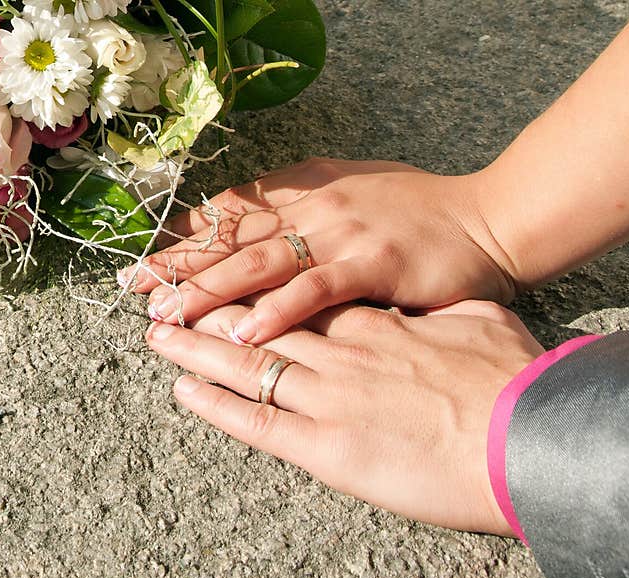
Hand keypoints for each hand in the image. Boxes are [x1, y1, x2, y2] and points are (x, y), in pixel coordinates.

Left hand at [121, 158, 516, 345]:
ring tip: (169, 317)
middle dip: (182, 267)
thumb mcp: (356, 199)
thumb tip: (259, 227)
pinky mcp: (373, 263)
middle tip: (138, 294)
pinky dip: (279, 310)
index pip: (232, 213)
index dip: (186, 238)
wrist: (490, 219)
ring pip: (261, 262)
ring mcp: (342, 234)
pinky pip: (316, 289)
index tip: (148, 263)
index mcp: (308, 193)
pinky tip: (245, 333)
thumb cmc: (424, 216)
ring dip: (211, 290)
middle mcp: (315, 209)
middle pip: (234, 238)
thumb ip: (308, 211)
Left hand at [144, 298, 544, 535]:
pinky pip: (258, 415)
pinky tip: (184, 390)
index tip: (214, 264)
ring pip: (245, 355)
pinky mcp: (328, 442)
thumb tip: (424, 314)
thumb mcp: (479, 324)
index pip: (296, 283)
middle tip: (159, 289)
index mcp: (374, 316)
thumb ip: (438, 317)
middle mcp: (341, 343)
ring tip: (154, 330)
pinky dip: (217, 401)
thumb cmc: (513, 377)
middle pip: (257, 309)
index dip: (250, 274)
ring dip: (195, 341)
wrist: (531, 428)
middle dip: (205, 295)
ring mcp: (330, 389)